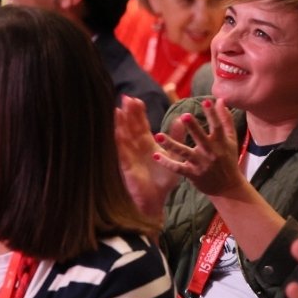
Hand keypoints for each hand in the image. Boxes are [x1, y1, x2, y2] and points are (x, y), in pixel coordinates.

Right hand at [114, 96, 176, 220]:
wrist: (157, 200)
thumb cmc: (164, 181)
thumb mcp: (174, 157)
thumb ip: (176, 139)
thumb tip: (180, 120)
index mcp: (148, 145)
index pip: (140, 125)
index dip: (137, 113)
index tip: (136, 99)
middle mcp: (136, 148)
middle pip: (130, 127)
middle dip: (128, 113)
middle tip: (126, 97)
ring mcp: (130, 156)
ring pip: (123, 136)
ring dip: (120, 124)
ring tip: (118, 109)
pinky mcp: (127, 166)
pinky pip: (122, 151)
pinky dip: (119, 141)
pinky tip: (117, 131)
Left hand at [154, 98, 249, 198]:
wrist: (228, 187)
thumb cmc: (228, 159)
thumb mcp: (230, 140)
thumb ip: (226, 120)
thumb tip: (221, 100)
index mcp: (220, 142)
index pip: (217, 126)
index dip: (212, 114)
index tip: (206, 101)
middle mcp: (211, 152)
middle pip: (201, 138)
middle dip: (194, 127)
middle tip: (185, 115)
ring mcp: (201, 163)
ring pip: (185, 152)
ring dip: (171, 144)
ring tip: (158, 135)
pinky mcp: (192, 174)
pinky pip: (178, 168)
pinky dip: (167, 162)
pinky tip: (155, 155)